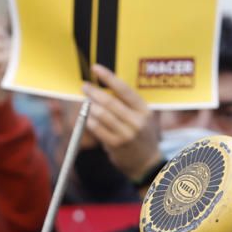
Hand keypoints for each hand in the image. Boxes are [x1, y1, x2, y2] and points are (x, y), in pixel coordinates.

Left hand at [82, 64, 161, 181]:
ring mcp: (127, 134)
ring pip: (102, 115)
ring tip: (86, 102)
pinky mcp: (116, 145)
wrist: (146, 163)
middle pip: (110, 101)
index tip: (96, 68)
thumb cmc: (140, 135)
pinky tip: (87, 118)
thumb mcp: (141, 117)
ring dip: (90, 106)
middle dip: (94, 92)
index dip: (108, 77)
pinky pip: (98, 129)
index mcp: (144, 109)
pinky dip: (90, 121)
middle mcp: (137, 120)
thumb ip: (127, 105)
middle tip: (85, 86)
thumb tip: (104, 88)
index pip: (124, 89)